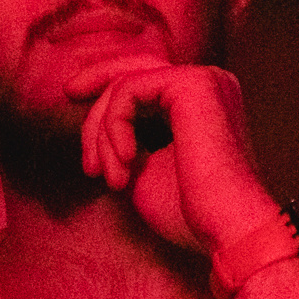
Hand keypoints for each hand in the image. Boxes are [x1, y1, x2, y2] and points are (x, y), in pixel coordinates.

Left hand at [73, 58, 276, 253]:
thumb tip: (96, 127)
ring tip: (111, 176)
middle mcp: (210, 82)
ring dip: (102, 131)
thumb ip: (126, 141)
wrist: (226, 228)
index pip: (146, 85)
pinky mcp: (192, 83)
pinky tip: (126, 160)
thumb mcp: (145, 170)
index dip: (106, 102)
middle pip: (133, 71)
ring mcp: (204, 79)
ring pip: (125, 83)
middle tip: (72, 110)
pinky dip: (114, 125)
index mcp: (205, 103)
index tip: (81, 133)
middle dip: (95, 91)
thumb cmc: (190, 211)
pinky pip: (128, 89)